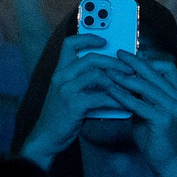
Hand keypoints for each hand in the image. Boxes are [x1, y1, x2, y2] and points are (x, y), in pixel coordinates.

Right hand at [23, 31, 122, 162]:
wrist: (46, 137)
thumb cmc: (60, 117)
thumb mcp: (68, 94)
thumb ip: (82, 82)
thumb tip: (110, 74)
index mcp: (60, 71)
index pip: (69, 43)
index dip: (87, 38)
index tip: (104, 41)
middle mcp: (61, 77)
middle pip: (91, 58)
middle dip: (114, 62)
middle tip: (129, 68)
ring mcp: (66, 90)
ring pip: (97, 75)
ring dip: (117, 81)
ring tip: (129, 87)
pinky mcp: (74, 105)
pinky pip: (101, 97)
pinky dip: (117, 100)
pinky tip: (125, 105)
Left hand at [103, 48, 176, 176]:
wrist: (166, 163)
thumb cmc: (156, 138)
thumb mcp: (150, 112)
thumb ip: (143, 97)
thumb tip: (126, 79)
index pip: (168, 68)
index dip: (149, 61)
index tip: (131, 58)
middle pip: (155, 73)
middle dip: (134, 62)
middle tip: (118, 55)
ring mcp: (173, 108)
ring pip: (145, 86)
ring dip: (125, 77)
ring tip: (110, 73)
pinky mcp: (163, 119)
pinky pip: (139, 103)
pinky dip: (123, 96)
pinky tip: (111, 91)